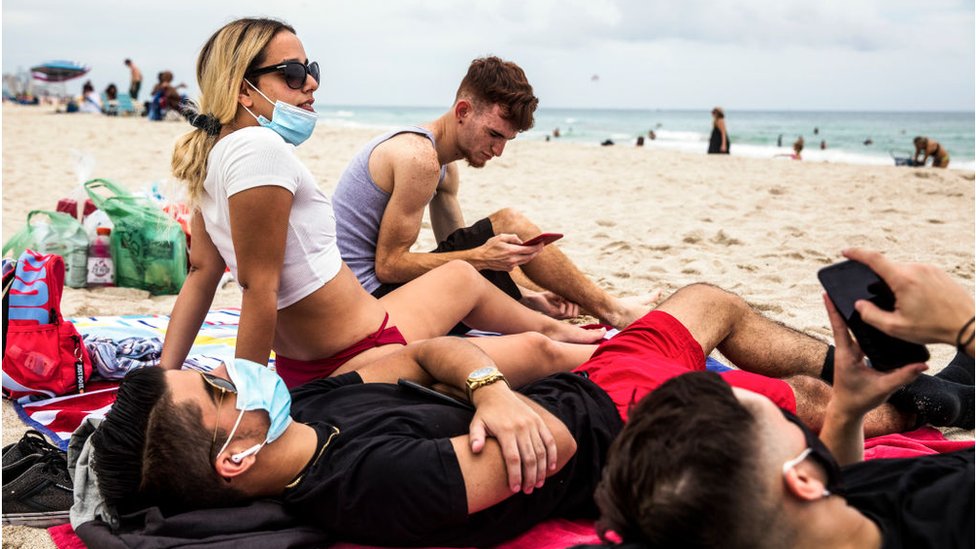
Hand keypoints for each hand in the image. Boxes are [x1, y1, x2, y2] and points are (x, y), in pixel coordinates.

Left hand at [468, 383, 556, 493]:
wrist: (496, 393)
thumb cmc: (485, 413)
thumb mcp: (476, 424)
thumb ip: (475, 437)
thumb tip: (474, 450)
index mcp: (506, 431)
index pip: (513, 458)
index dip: (515, 475)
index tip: (515, 489)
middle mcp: (521, 427)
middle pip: (529, 458)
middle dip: (529, 477)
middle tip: (527, 491)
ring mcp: (532, 424)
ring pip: (541, 451)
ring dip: (541, 470)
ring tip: (537, 484)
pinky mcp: (539, 421)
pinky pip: (549, 440)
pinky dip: (552, 454)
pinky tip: (551, 468)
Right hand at [474, 234, 542, 270]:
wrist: (481, 259)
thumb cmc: (490, 246)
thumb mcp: (500, 237)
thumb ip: (513, 237)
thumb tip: (522, 241)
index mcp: (511, 250)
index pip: (529, 250)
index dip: (537, 247)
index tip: (542, 243)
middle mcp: (512, 259)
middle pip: (529, 257)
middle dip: (536, 252)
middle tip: (541, 247)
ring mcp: (511, 266)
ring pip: (525, 261)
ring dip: (530, 256)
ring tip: (535, 250)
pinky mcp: (508, 269)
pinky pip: (518, 263)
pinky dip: (521, 259)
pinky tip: (522, 254)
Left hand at [521, 290, 579, 319]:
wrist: (534, 298)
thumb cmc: (545, 297)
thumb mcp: (558, 295)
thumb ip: (566, 297)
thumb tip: (576, 296)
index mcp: (562, 312)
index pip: (575, 313)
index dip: (577, 307)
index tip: (572, 298)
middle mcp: (560, 315)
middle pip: (574, 315)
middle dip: (575, 306)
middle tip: (569, 299)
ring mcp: (556, 315)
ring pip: (570, 315)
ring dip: (569, 305)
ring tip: (564, 299)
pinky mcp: (552, 314)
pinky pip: (562, 312)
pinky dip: (563, 305)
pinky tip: (559, 300)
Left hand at [824, 293, 926, 418]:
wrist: (848, 410)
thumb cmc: (860, 400)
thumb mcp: (884, 388)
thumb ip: (903, 376)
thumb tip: (923, 365)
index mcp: (846, 355)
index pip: (839, 328)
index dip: (833, 311)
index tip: (826, 294)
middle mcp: (846, 350)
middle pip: (844, 323)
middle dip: (844, 304)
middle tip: (846, 284)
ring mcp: (850, 352)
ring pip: (852, 329)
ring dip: (854, 314)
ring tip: (860, 293)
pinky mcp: (855, 355)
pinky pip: (858, 336)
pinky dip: (863, 325)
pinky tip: (871, 315)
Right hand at [843, 248, 974, 345]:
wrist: (968, 325)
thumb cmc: (934, 327)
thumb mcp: (896, 327)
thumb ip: (871, 316)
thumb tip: (859, 305)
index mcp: (903, 279)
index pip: (873, 259)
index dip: (856, 253)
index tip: (845, 252)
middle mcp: (916, 268)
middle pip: (889, 268)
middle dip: (881, 281)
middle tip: (885, 299)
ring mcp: (929, 268)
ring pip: (904, 271)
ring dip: (898, 284)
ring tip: (908, 305)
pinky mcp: (939, 272)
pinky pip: (918, 273)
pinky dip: (912, 284)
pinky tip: (920, 302)